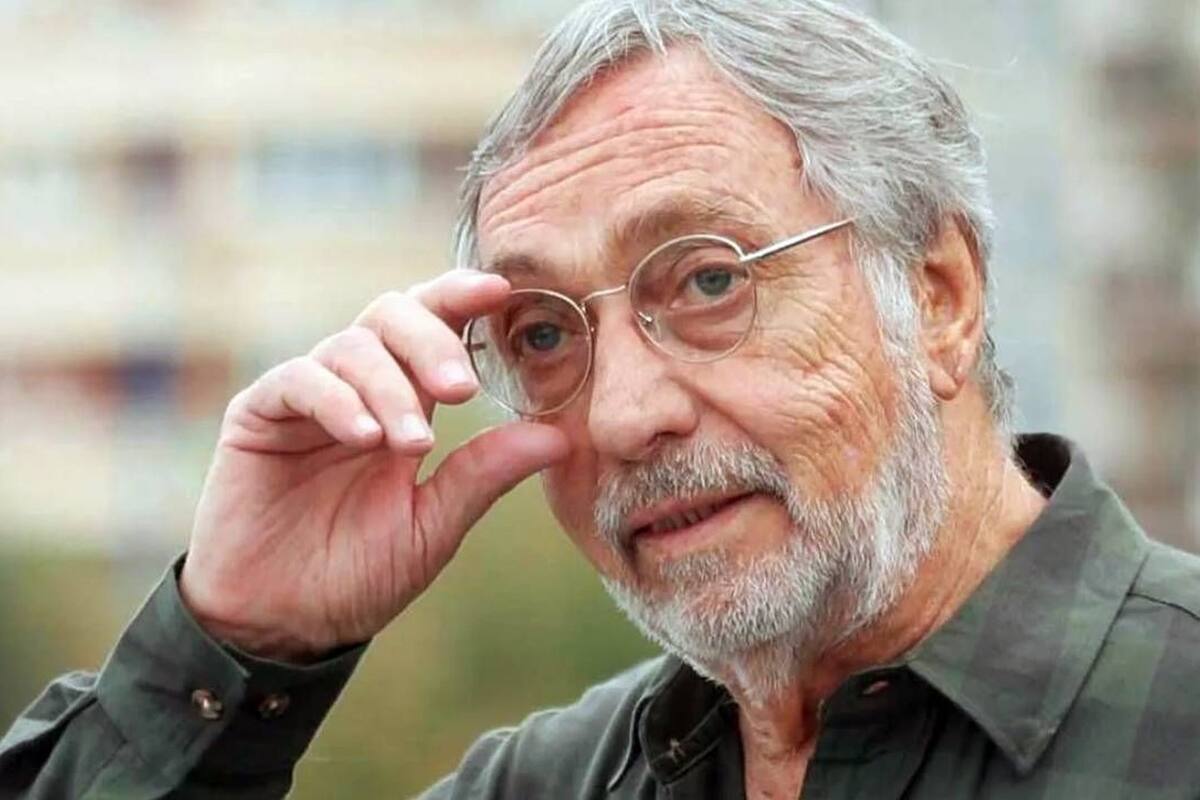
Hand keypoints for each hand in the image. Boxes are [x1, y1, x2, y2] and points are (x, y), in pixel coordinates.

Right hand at [180, 271, 567, 661]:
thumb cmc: (358, 573)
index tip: (501, 291)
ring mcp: (306, 396)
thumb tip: (559, 437)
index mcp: (405, 402)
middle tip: (461, 390)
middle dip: (432, 341)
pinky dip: (337, 399)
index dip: (462, 297)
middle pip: (392, 314)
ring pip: (352, 346)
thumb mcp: (433, 526)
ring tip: (411, 443)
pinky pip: (298, 379)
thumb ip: (484, 475)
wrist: (283, 622)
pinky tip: (365, 436)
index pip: (434, 326)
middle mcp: (356, 387)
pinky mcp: (259, 415)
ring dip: (390, 388)